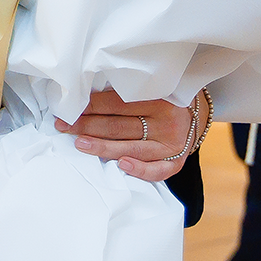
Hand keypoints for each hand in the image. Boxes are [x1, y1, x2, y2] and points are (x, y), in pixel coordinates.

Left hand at [55, 89, 201, 181]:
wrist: (196, 115)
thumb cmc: (162, 100)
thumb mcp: (150, 90)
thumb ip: (124, 93)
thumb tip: (84, 97)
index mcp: (159, 98)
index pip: (118, 104)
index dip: (91, 106)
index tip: (68, 108)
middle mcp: (166, 122)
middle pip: (120, 126)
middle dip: (88, 126)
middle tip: (64, 126)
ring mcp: (172, 144)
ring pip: (131, 147)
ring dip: (102, 147)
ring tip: (79, 144)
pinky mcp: (176, 162)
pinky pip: (157, 170)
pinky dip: (139, 169)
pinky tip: (120, 165)